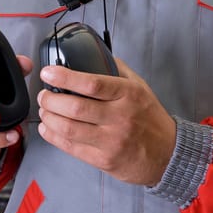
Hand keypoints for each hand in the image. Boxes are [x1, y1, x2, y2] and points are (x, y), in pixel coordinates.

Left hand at [37, 58, 175, 185]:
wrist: (169, 155)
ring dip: (48, 118)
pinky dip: (52, 136)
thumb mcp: (140, 87)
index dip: (64, 77)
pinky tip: (47, 128)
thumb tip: (92, 52)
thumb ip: (116, 70)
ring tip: (44, 110)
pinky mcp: (104, 160)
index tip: (48, 73)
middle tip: (44, 95)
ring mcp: (112, 141)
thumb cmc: (149, 118)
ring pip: (68, 129)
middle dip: (50, 100)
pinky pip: (70, 147)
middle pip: (74, 108)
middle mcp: (120, 118)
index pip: (92, 84)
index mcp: (128, 95)